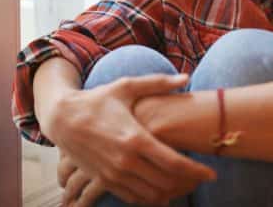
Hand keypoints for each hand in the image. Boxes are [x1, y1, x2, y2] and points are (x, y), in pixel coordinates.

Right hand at [44, 74, 215, 204]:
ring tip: (183, 185)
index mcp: (136, 138)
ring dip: (171, 193)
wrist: (61, 118)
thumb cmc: (96, 100)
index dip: (197, 171)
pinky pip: (134, 198)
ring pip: (152, 195)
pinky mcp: (103, 181)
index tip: (211, 173)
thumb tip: (186, 78)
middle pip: (168, 183)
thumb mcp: (125, 87)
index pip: (175, 163)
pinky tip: (160, 190)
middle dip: (188, 184)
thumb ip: (157, 83)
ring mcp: (114, 174)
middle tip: (199, 179)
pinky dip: (150, 198)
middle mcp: (126, 160)